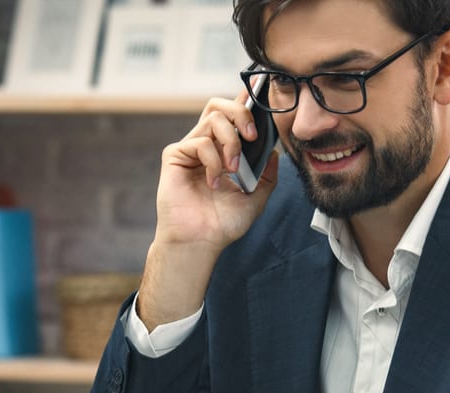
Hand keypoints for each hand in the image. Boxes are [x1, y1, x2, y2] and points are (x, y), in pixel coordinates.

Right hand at [135, 91, 281, 328]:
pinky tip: (213, 183)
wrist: (200, 241)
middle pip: (219, 105)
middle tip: (252, 135)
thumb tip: (275, 151)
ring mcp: (190, 148)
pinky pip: (200, 142)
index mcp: (224, 151)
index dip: (245, 101)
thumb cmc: (223, 223)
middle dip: (241, 113)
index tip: (261, 93)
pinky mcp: (175, 155)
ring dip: (231, 142)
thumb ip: (267, 174)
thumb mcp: (256, 198)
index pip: (233, 117)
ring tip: (233, 169)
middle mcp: (206, 145)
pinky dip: (213, 161)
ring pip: (213, 118)